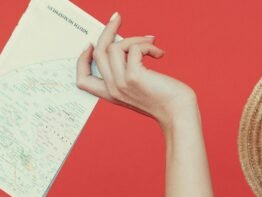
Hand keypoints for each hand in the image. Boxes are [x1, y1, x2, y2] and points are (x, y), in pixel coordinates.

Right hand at [76, 12, 196, 127]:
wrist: (178, 113)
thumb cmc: (164, 98)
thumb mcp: (137, 86)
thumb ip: (126, 70)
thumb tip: (121, 41)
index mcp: (110, 94)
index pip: (83, 80)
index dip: (82, 60)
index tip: (90, 44)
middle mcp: (113, 90)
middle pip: (98, 53)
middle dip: (107, 31)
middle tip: (117, 18)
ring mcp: (121, 83)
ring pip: (115, 46)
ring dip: (135, 39)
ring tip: (151, 44)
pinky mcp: (134, 76)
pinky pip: (135, 47)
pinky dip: (148, 46)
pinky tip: (159, 54)